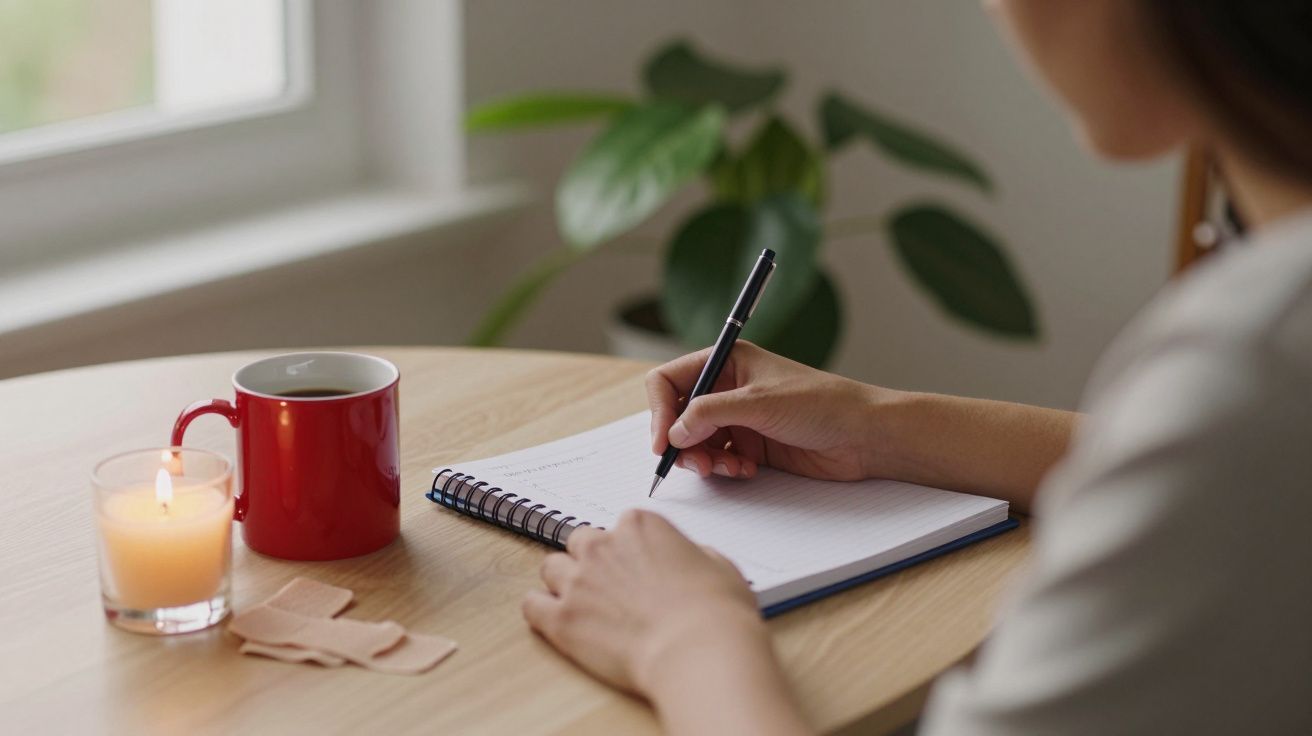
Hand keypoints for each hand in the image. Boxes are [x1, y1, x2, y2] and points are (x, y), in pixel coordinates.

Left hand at [522, 510, 765, 695]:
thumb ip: (691, 553)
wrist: (699, 652)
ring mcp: (578, 581)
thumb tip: (685, 558)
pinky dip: (540, 611)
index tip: (638, 567)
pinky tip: (554, 620)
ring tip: (583, 605)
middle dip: (593, 561)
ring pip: (551, 568)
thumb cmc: (715, 612)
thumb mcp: (719, 565)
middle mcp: (603, 545)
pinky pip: (531, 605)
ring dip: (564, 582)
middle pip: (581, 542)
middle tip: (610, 587)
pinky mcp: (562, 619)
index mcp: (640, 525)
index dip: (630, 550)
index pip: (622, 527)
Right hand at [646, 342, 886, 481]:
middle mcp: (728, 389)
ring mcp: (739, 419)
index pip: (670, 381)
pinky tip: (747, 470)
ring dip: (704, 459)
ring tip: (727, 469)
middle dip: (681, 442)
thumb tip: (673, 432)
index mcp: (727, 361)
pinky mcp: (751, 446)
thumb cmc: (823, 404)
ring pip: (695, 442)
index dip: (659, 410)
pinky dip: (724, 469)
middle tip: (697, 464)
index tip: (663, 442)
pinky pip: (718, 460)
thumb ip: (710, 413)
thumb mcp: (760, 402)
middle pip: (677, 416)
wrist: (864, 436)